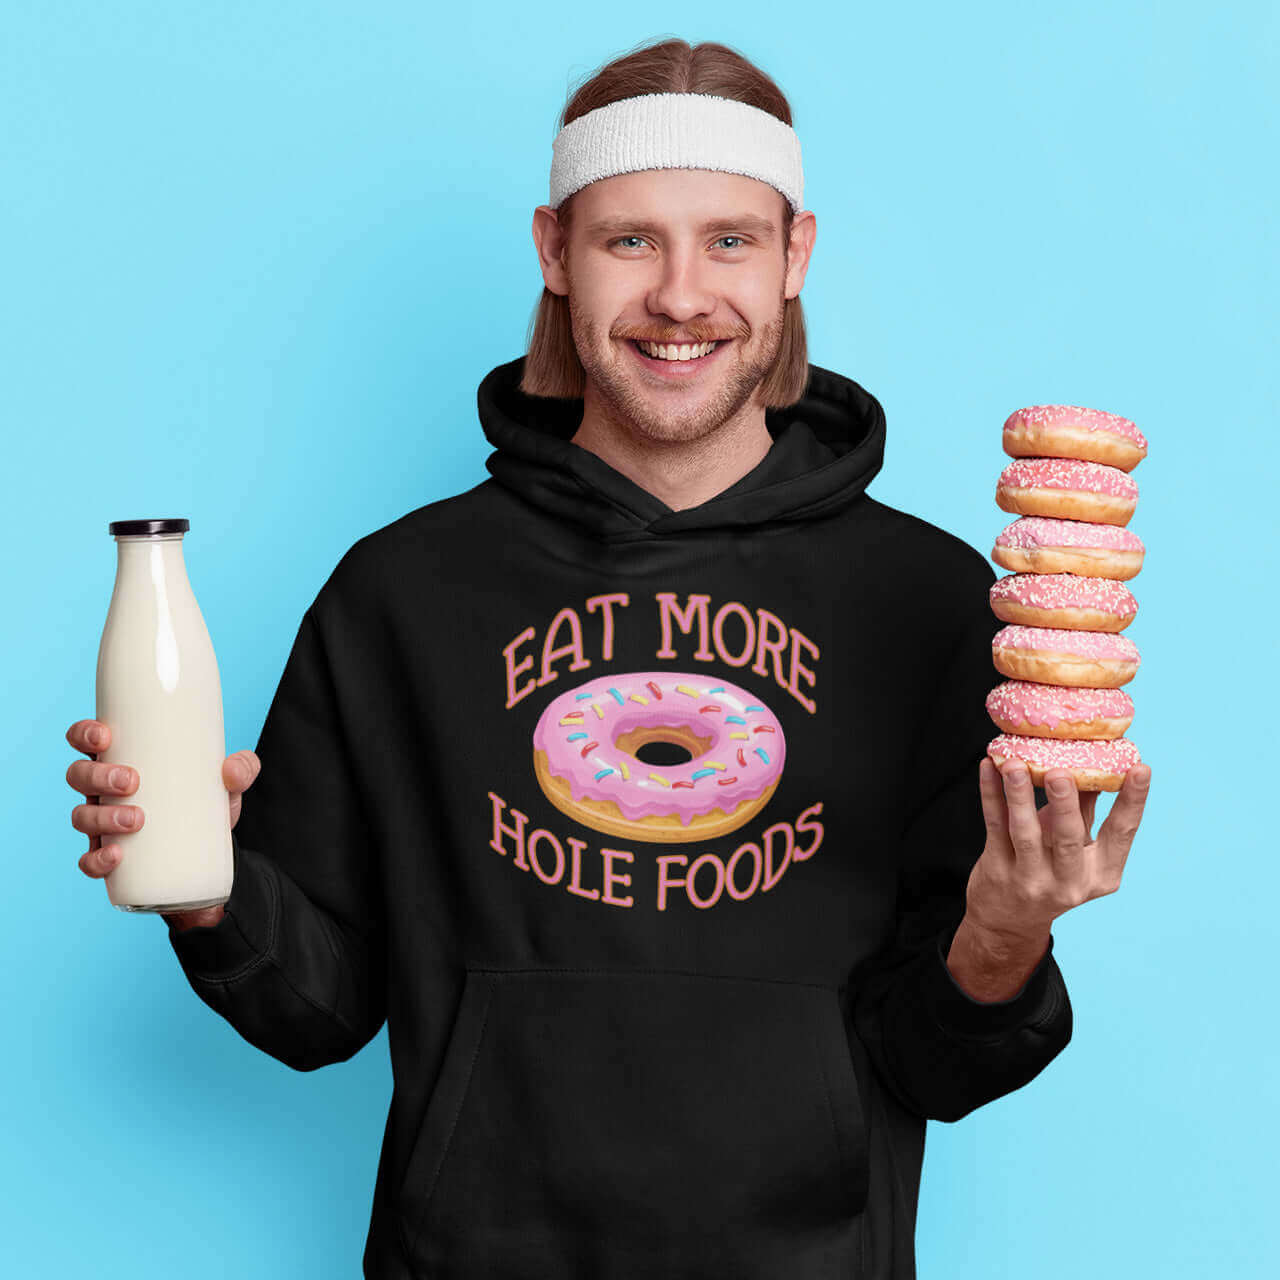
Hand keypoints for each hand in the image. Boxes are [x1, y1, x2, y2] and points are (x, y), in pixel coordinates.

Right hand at [66, 718, 260, 928]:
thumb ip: (242, 768)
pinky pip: (89, 860)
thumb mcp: (228, 783)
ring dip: (102, 817)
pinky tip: (117, 855)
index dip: (85, 734)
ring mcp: (103, 824)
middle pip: (79, 775)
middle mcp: (104, 791)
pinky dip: (97, 859)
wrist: (212, 852)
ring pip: (81, 816)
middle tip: (132, 781)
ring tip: (137, 819)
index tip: (105, 736)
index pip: (87, 740)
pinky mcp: (109, 857)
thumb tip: (233, 769)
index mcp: (122, 760)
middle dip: (97, 775)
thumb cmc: (206, 801)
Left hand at [965, 757, 1152, 943]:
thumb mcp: (1077, 849)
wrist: (1009, 921)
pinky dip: (990, 795)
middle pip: (1069, 838)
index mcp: (1101, 875)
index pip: (1122, 834)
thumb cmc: (1051, 870)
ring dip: (1019, 796)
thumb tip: (1097, 760)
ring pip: (1025, 833)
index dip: (1133, 801)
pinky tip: (988, 768)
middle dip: (1064, 803)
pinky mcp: (998, 872)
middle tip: (1060, 772)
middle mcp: (1069, 882)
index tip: (1141, 768)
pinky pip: (994, 826)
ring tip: (1014, 765)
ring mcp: (1031, 880)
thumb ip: (1085, 810)